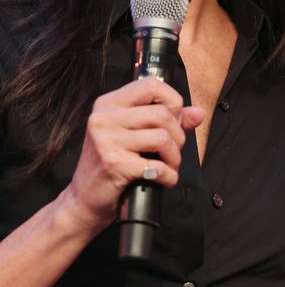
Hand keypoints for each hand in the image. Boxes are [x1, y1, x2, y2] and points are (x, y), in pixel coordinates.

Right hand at [59, 78, 203, 233]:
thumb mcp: (136, 136)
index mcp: (109, 104)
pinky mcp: (113, 163)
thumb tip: (198, 112)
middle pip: (162, 114)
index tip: (174, 120)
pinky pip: (157, 165)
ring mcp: (106, 139)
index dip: (172, 101)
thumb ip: (168, 121)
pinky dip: (168, 176)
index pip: (150, 85)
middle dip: (178, 136)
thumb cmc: (112, 165)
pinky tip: (162, 180)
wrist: (84, 201)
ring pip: (163, 138)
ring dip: (174, 158)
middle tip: (172, 153)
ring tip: (168, 167)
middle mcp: (103, 117)